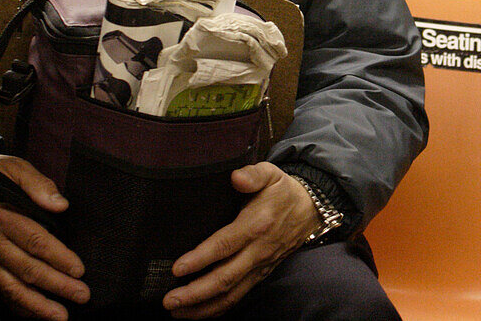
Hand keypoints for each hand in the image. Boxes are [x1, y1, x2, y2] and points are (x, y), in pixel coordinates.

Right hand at [0, 154, 88, 320]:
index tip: (79, 270)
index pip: (35, 241)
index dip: (58, 257)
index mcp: (1, 215)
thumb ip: (37, 184)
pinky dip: (16, 305)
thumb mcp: (12, 167)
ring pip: (11, 286)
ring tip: (60, 317)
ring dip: (36, 304)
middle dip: (56, 285)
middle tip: (82, 296)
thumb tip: (61, 205)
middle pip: (28, 268)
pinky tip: (33, 314)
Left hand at [162, 162, 321, 318]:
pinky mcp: (261, 275)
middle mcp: (258, 250)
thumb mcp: (271, 173)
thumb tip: (236, 177)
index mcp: (256, 224)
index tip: (177, 268)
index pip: (225, 245)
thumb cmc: (283, 191)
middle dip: (196, 293)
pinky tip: (199, 312)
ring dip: (203, 307)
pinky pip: (239, 296)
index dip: (200, 259)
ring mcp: (260, 266)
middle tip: (169, 300)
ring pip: (232, 294)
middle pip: (225, 278)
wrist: (311, 209)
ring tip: (177, 312)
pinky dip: (218, 308)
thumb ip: (252, 174)